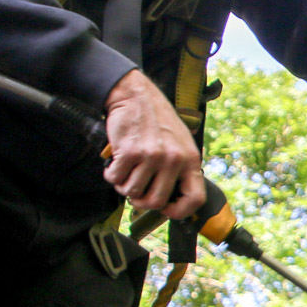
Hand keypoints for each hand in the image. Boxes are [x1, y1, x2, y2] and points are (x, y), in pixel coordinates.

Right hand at [102, 69, 205, 218]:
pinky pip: (116, 179)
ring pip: (133, 192)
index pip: (194, 198)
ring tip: (126, 172)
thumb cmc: (157, 121)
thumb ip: (181, 169)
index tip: (166, 211)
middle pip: (156, 201)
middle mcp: (173, 160)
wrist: (135, 94)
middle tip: (136, 192)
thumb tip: (174, 201)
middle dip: (142, 201)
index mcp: (190, 160)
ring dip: (124, 186)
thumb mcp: (181, 143)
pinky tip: (115, 164)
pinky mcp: (129, 152)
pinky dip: (112, 176)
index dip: (180, 211)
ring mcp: (151, 156)